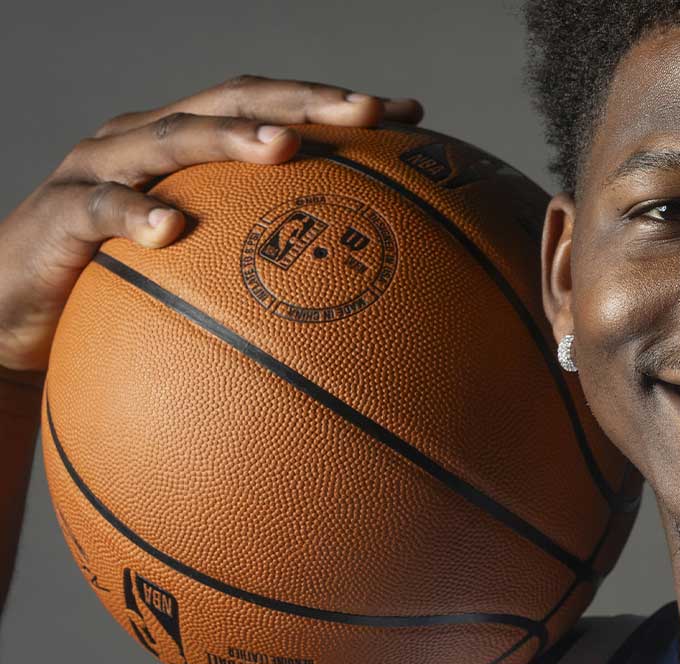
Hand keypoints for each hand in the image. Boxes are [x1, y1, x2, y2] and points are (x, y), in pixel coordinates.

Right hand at [0, 75, 422, 370]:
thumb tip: (358, 278)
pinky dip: (134, 216)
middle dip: (303, 101)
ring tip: (285, 147)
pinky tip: (172, 232)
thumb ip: (261, 249)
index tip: (409, 114)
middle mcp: (146, 138)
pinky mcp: (59, 217)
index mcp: (189, 142)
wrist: (14, 315)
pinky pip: (99, 211)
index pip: (272, 105)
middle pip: (231, 100)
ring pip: (170, 138)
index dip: (335, 103)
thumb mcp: (202, 260)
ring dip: (230, 138)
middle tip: (366, 113)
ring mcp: (100, 170)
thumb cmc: (124, 284)